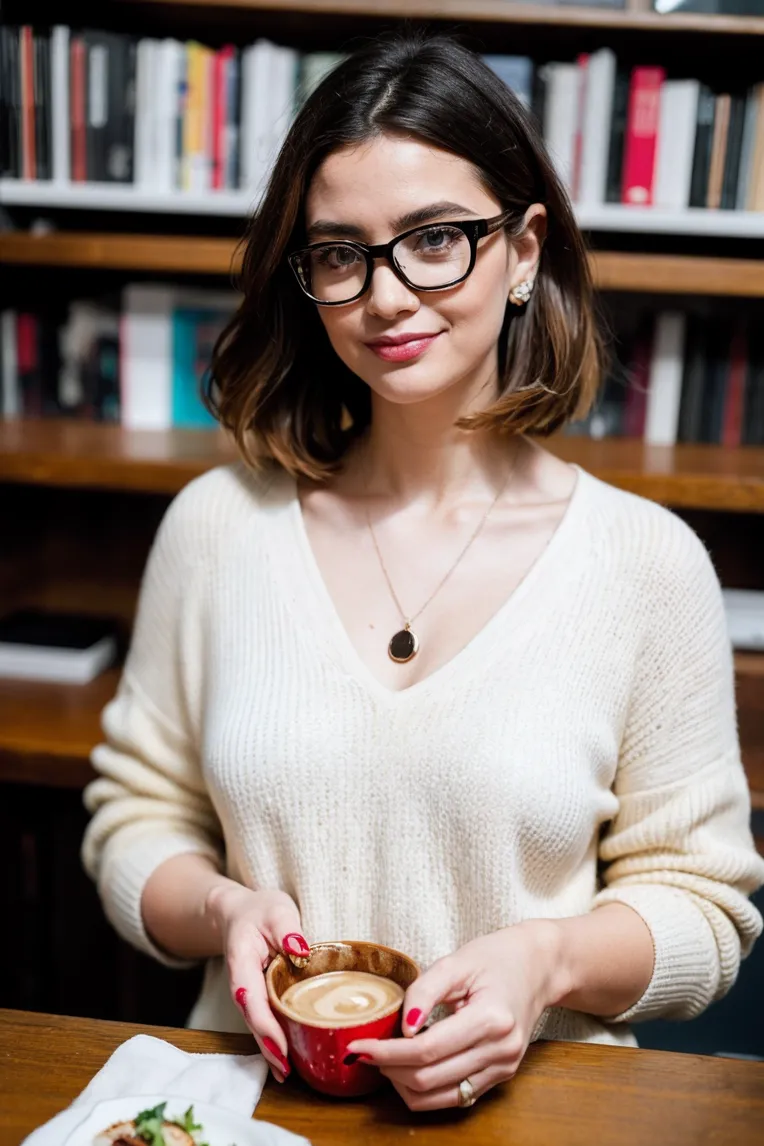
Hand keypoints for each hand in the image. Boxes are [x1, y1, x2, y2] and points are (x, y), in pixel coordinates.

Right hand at [206, 882, 308, 1082]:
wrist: (240, 912)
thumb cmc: (260, 910)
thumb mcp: (276, 910)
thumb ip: (287, 929)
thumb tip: (301, 950)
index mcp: (242, 961)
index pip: (251, 998)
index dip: (265, 1025)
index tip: (279, 1045)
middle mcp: (241, 982)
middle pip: (253, 1018)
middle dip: (268, 1046)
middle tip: (286, 1071)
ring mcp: (248, 991)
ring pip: (257, 1023)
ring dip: (270, 1047)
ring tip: (287, 1072)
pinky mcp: (258, 995)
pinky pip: (264, 1017)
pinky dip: (273, 1037)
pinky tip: (285, 1056)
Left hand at [346, 922, 562, 1110]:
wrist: (538, 967)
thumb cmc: (496, 958)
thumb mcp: (456, 961)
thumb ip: (424, 991)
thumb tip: (402, 1027)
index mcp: (492, 1019)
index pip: (427, 1050)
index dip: (387, 1052)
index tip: (357, 1048)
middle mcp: (501, 1051)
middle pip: (430, 1078)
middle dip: (389, 1069)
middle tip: (363, 1052)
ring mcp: (504, 1068)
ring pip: (440, 1097)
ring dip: (403, 1085)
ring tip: (383, 1060)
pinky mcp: (501, 1077)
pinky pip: (456, 1097)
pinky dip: (426, 1089)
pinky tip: (408, 1068)